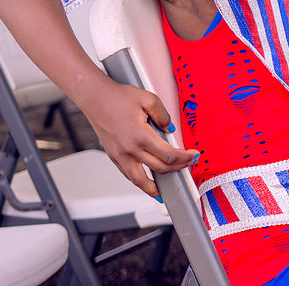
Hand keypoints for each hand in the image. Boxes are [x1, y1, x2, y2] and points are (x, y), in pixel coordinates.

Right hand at [78, 81, 198, 197]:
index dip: (185, 157)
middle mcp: (129, 150)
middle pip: (160, 169)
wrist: (95, 98)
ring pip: (140, 181)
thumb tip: (171, 130)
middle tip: (188, 164)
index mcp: (141, 136)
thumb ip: (163, 116)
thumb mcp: (148, 99)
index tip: (193, 155)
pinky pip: (128, 175)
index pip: (169, 155)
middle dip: (178, 168)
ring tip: (165, 191)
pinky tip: (147, 181)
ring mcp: (119, 156)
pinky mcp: (113, 156)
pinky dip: (139, 181)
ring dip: (154, 188)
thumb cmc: (118, 97)